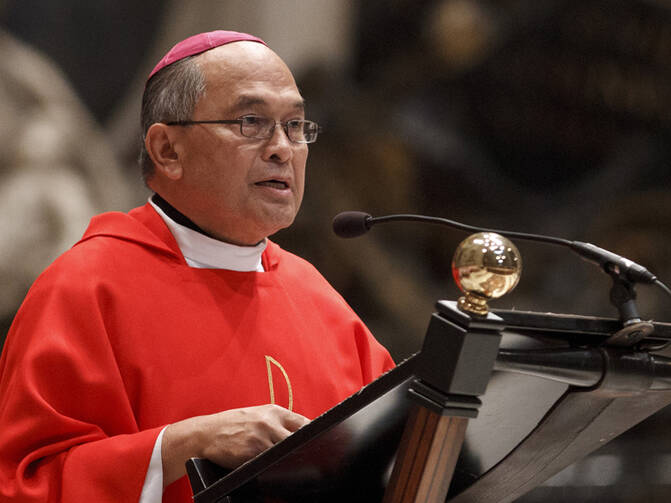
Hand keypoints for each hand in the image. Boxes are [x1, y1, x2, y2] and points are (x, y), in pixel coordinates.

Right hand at [161, 404, 309, 485]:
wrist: (204, 433)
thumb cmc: (232, 425)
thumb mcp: (257, 416)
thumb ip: (277, 422)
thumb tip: (302, 434)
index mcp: (274, 411)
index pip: (305, 423)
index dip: (315, 436)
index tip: (320, 445)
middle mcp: (270, 422)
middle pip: (300, 439)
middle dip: (305, 450)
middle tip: (310, 461)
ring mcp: (261, 438)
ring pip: (286, 453)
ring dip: (290, 461)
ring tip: (293, 468)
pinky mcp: (251, 453)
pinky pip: (270, 464)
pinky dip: (274, 468)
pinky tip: (275, 471)